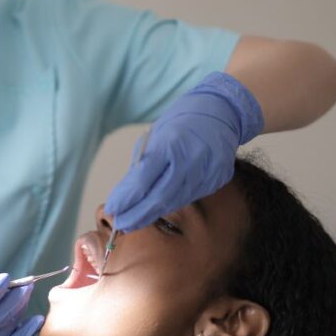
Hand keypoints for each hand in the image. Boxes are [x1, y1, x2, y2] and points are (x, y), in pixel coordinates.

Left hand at [105, 72, 263, 232]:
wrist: (223, 110)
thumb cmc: (184, 120)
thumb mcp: (158, 135)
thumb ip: (144, 163)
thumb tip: (126, 193)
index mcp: (171, 144)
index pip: (143, 179)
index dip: (126, 198)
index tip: (112, 209)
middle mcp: (191, 160)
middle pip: (160, 197)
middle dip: (137, 214)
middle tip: (121, 224)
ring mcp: (208, 171)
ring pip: (175, 201)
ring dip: (153, 214)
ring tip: (134, 221)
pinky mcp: (218, 179)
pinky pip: (190, 196)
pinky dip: (171, 203)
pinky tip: (159, 209)